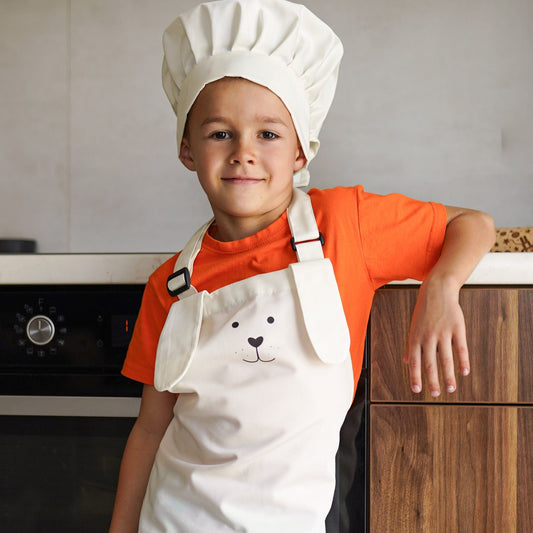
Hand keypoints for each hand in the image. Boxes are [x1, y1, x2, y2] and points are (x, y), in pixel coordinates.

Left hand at [403, 277, 469, 396]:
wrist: (437, 290)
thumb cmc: (423, 311)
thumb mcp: (413, 327)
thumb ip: (410, 345)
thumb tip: (405, 362)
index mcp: (415, 337)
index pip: (414, 361)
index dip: (415, 376)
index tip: (417, 390)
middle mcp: (428, 336)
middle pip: (430, 363)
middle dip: (432, 380)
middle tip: (436, 394)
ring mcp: (443, 332)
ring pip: (446, 358)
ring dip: (448, 375)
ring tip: (450, 389)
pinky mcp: (457, 328)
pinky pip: (460, 348)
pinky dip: (463, 361)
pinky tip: (464, 372)